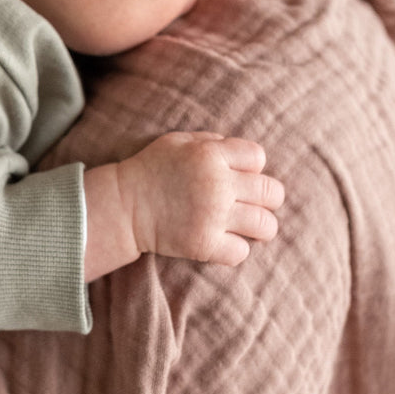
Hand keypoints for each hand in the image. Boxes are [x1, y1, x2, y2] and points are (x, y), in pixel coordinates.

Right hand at [120, 132, 283, 265]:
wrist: (122, 206)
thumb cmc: (150, 170)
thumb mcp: (177, 142)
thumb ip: (212, 142)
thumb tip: (242, 155)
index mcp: (210, 155)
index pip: (258, 158)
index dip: (251, 167)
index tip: (238, 176)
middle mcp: (217, 185)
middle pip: (272, 192)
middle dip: (267, 198)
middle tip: (251, 203)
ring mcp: (213, 217)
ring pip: (266, 225)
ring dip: (259, 226)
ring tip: (245, 226)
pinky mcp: (204, 245)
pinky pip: (242, 252)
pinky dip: (236, 249)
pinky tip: (224, 242)